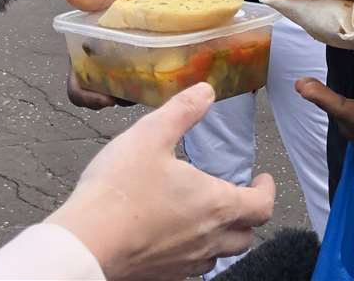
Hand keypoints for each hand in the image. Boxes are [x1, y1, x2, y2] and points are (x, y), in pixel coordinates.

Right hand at [48, 83, 275, 280]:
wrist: (86, 243)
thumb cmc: (119, 190)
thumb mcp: (151, 134)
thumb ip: (183, 110)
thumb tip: (206, 91)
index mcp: (215, 204)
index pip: (262, 205)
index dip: (267, 190)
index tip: (263, 178)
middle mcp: (208, 238)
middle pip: (247, 234)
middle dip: (249, 214)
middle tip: (240, 195)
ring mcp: (185, 263)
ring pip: (220, 255)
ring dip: (224, 236)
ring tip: (210, 216)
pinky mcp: (163, 276)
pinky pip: (192, 268)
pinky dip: (196, 252)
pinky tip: (178, 237)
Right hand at [65, 0, 181, 109]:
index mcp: (87, 51)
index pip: (77, 85)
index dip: (85, 97)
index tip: (104, 100)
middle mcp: (104, 67)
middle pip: (102, 95)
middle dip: (115, 99)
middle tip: (131, 98)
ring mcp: (128, 72)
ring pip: (127, 95)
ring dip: (137, 95)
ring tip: (154, 86)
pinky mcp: (151, 73)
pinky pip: (150, 91)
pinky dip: (157, 90)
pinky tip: (170, 83)